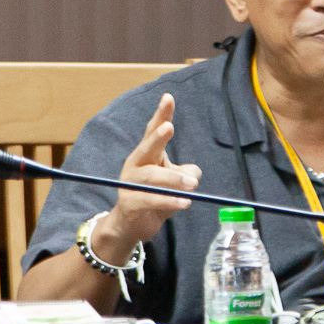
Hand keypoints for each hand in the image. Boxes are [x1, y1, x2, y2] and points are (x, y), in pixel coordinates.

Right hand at [90, 95, 201, 262]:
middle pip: (147, 147)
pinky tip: (185, 202)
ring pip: (152, 176)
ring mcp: (130, 183)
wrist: (132, 225)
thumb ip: (185, 172)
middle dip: (157, 136)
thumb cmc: (155, 197)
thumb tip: (193, 173)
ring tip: (192, 184)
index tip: (168, 98)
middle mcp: (136, 164)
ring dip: (173, 179)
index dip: (161, 115)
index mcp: (146, 154)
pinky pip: (151, 200)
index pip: (153, 131)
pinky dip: (170, 201)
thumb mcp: (174, 182)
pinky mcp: (130, 202)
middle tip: (170, 127)